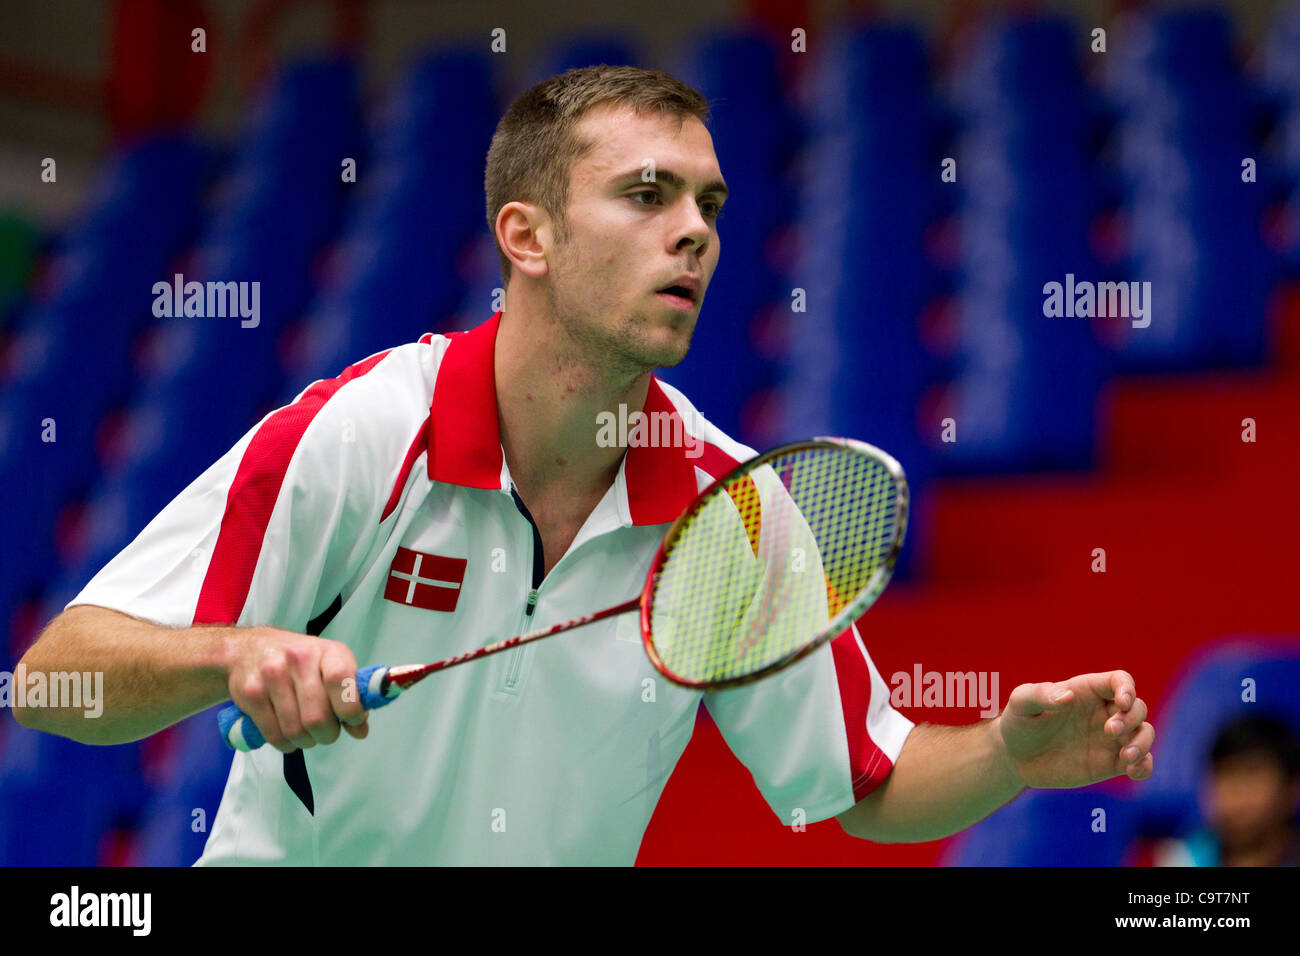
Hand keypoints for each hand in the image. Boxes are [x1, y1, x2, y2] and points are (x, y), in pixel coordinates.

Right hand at [225, 627, 368, 753]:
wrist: (249, 648)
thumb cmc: (300, 661)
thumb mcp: (332, 666)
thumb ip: (350, 695)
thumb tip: (360, 728)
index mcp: (327, 651)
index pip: (339, 679)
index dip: (350, 709)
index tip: (352, 721)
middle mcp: (298, 659)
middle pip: (317, 717)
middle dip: (327, 734)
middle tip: (326, 732)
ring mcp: (271, 675)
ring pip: (295, 731)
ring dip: (306, 741)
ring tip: (307, 732)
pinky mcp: (250, 694)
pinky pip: (274, 735)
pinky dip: (286, 744)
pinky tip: (288, 734)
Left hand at [993, 671, 1153, 789]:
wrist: (1015, 757)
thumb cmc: (1018, 722)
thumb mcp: (1021, 703)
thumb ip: (1041, 694)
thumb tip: (1069, 696)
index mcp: (1086, 691)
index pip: (1120, 680)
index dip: (1127, 688)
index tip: (1122, 702)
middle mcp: (1104, 712)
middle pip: (1137, 708)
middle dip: (1131, 718)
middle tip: (1109, 731)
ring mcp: (1110, 739)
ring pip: (1145, 734)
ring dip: (1143, 743)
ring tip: (1126, 756)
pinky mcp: (1111, 763)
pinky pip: (1141, 762)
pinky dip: (1145, 766)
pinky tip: (1133, 771)